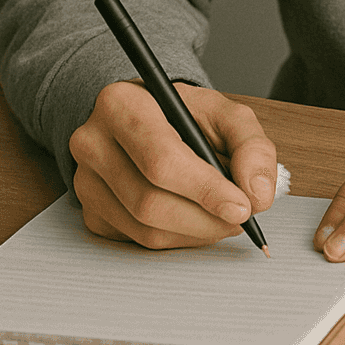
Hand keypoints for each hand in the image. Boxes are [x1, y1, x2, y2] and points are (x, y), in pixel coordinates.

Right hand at [69, 79, 277, 248]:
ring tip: (224, 218)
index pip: (161, 159)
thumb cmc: (185, 115)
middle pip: (149, 200)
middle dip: (204, 218)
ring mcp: (86, 180)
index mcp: (122, 104)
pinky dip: (176, 238)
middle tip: (241, 218)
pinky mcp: (91, 211)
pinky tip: (196, 220)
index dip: (205, 189)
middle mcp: (93, 142)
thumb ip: (251, 146)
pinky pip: (136, 240)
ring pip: (143, 227)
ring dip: (194, 232)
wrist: (150, 119)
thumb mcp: (225, 113)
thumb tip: (258, 193)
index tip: (241, 207)